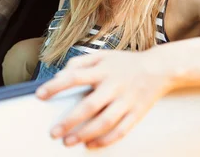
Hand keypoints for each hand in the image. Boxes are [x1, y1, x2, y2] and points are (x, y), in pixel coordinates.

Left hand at [36, 50, 171, 148]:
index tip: (39, 95)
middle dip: (69, 120)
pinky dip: (105, 140)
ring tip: (68, 142)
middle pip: (89, 105)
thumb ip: (79, 62)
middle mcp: (114, 85)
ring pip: (105, 122)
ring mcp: (127, 100)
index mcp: (103, 70)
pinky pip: (121, 130)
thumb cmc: (124, 63)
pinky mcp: (137, 113)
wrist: (159, 68)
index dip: (56, 85)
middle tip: (53, 132)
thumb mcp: (102, 55)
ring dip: (85, 134)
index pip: (75, 76)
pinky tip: (91, 144)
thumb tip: (60, 75)